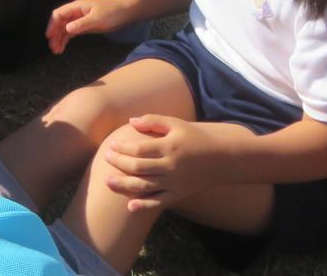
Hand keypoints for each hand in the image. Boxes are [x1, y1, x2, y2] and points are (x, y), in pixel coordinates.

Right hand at [46, 0, 131, 54]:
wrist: (124, 12)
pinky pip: (71, 33)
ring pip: (64, 29)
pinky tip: (62, 47)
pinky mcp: (84, 26)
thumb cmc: (111, 12)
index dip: (52, 25)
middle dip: (54, 35)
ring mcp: (79, 19)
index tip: (49, 37)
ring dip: (59, 39)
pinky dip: (66, 39)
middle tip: (53, 48)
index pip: (58, 15)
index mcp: (76, 7)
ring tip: (56, 51)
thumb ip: (82, 24)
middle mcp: (75, 13)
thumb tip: (67, 29)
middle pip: (59, 23)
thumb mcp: (96, 18)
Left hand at [102, 115, 217, 211]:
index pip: (139, 149)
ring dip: (124, 185)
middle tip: (105, 158)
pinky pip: (159, 202)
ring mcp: (174, 183)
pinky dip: (144, 205)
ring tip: (107, 181)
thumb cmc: (195, 137)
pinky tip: (130, 206)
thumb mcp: (176, 124)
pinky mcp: (178, 194)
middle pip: (138, 168)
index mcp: (169, 147)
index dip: (123, 148)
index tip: (111, 145)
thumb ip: (153, 121)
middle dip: (119, 164)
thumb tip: (130, 121)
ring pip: (145, 186)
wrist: (221, 158)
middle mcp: (170, 167)